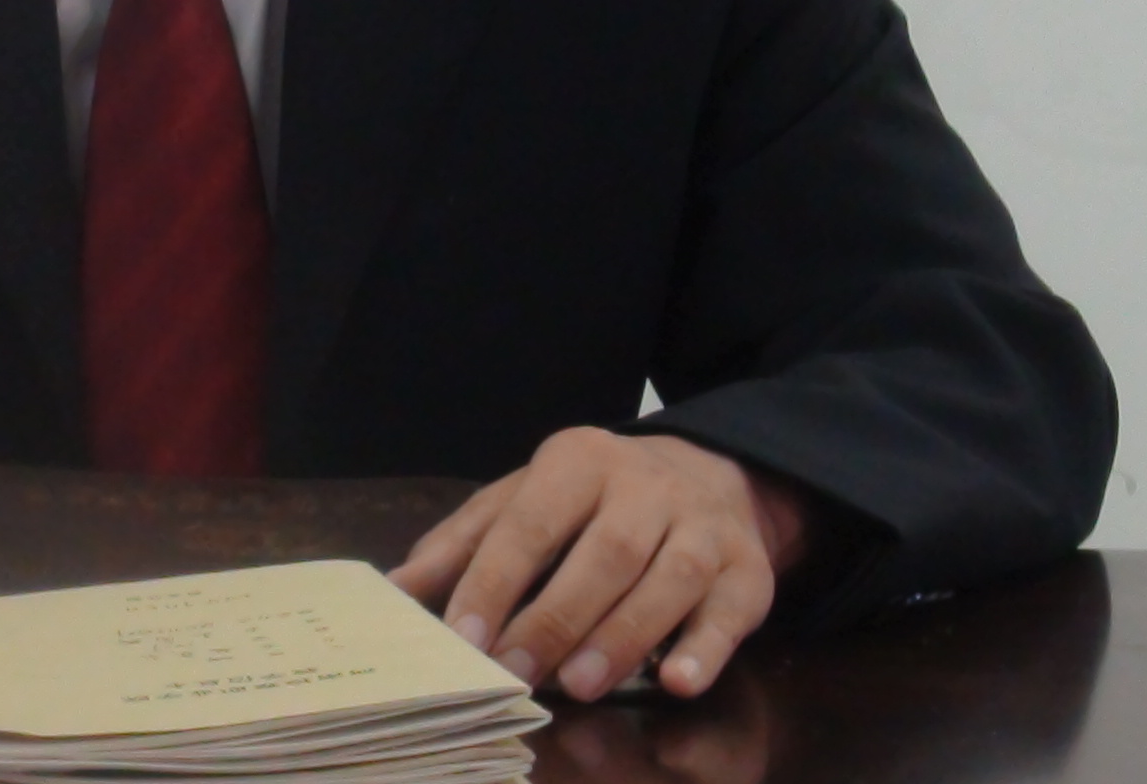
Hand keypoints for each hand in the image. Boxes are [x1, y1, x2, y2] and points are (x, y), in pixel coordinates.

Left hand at [391, 427, 806, 702]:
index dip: (495, 582)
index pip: (530, 524)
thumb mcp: (524, 500)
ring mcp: (704, 527)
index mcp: (579, 461)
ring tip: (579, 685)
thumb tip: (397, 589)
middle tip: (517, 672)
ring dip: (622, 637)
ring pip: (667, 580)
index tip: (464, 637)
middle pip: (604, 553)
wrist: (709, 475)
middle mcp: (646, 486)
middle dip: (556, 617)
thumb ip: (465, 543)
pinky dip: (705, 649)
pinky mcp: (749, 571)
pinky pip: (730, 611)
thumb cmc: (593, 500)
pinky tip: (677, 682)